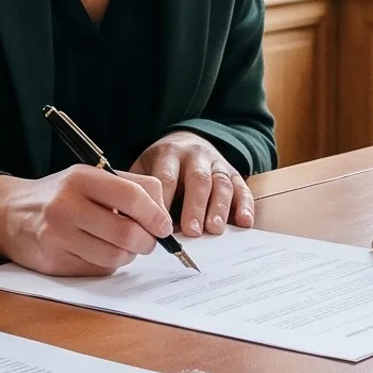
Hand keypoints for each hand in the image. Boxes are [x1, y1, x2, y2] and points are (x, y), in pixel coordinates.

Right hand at [0, 165, 174, 275]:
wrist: (10, 214)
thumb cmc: (61, 195)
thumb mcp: (90, 177)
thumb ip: (130, 187)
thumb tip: (163, 215)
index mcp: (80, 178)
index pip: (132, 196)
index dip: (156, 214)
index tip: (164, 226)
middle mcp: (66, 206)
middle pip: (127, 232)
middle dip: (147, 241)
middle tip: (149, 241)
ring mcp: (57, 236)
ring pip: (115, 257)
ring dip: (128, 255)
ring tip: (123, 245)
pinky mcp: (54, 262)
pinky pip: (98, 270)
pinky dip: (108, 264)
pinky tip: (99, 251)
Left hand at [130, 131, 254, 237]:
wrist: (187, 141)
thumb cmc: (161, 165)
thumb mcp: (144, 168)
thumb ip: (139, 191)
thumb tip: (127, 223)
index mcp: (168, 154)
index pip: (167, 178)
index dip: (165, 201)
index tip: (161, 225)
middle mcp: (195, 156)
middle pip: (197, 180)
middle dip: (195, 206)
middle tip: (192, 231)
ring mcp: (217, 164)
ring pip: (221, 183)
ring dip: (219, 207)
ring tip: (214, 229)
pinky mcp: (234, 173)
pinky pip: (242, 187)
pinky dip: (245, 205)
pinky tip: (244, 222)